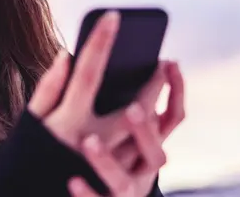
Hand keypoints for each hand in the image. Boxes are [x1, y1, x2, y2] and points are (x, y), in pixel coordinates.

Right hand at [28, 11, 162, 150]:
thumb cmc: (28, 155)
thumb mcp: (31, 119)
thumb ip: (49, 86)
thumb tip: (68, 55)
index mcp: (68, 121)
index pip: (88, 72)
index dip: (100, 41)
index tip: (113, 16)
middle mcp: (93, 142)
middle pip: (134, 104)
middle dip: (152, 79)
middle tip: (160, 59)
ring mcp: (112, 163)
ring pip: (151, 130)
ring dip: (163, 102)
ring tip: (166, 80)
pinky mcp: (124, 179)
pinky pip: (153, 152)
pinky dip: (161, 129)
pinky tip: (162, 110)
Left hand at [67, 61, 185, 196]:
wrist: (65, 195)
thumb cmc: (83, 160)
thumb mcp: (96, 129)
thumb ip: (90, 99)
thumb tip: (69, 56)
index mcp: (143, 147)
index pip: (171, 117)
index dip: (175, 90)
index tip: (168, 62)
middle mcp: (139, 170)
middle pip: (154, 151)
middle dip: (145, 131)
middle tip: (131, 109)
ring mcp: (123, 192)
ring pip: (123, 180)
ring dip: (107, 162)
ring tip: (88, 141)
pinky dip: (87, 193)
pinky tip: (72, 182)